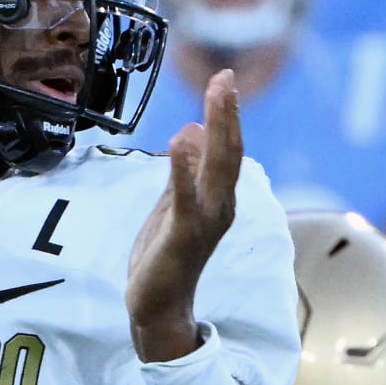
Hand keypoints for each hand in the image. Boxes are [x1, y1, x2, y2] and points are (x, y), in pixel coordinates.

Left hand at [127, 69, 242, 360]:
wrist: (157, 306)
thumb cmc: (165, 258)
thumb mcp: (172, 205)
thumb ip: (181, 172)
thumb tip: (190, 130)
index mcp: (217, 198)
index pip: (225, 149)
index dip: (225, 114)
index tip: (223, 79)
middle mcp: (219, 207)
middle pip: (228, 153)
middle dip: (227, 113)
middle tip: (225, 77)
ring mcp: (204, 221)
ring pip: (216, 170)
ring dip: (217, 131)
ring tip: (215, 97)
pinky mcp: (182, 236)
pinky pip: (185, 199)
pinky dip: (183, 170)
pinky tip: (179, 144)